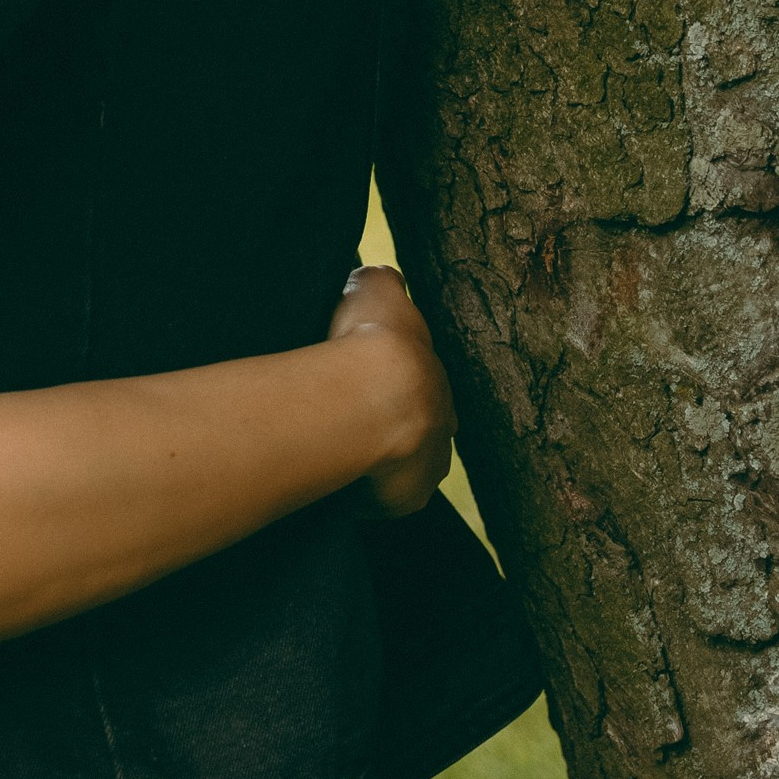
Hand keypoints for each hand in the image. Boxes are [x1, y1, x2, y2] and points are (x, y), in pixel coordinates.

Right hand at [327, 264, 455, 519]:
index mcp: (437, 379)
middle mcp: (444, 427)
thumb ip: (381, 282)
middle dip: (390, 428)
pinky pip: (382, 500)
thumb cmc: (371, 338)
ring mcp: (429, 467)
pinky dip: (361, 493)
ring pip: (404, 469)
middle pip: (419, 431)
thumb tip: (384, 279)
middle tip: (348, 421)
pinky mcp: (407, 500)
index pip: (420, 387)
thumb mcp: (374, 286)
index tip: (363, 385)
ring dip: (378, 463)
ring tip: (336, 451)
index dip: (392, 386)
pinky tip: (333, 477)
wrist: (373, 393)